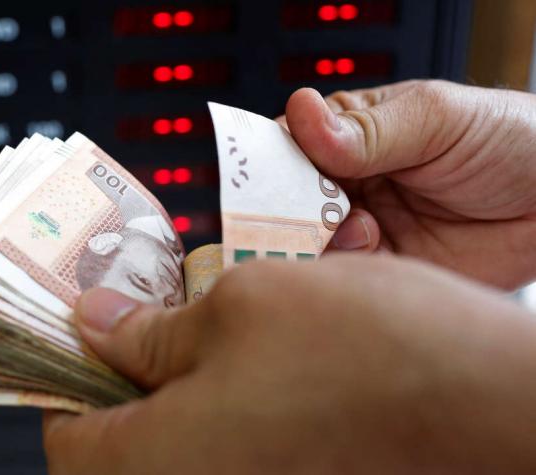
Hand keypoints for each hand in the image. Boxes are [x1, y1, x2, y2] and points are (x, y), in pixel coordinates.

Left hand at [43, 255, 535, 473]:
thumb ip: (149, 329)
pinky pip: (230, 455)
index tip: (84, 332)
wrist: (494, 409)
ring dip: (180, 390)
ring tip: (209, 329)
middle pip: (119, 445)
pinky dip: (227, 413)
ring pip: (179, 445)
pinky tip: (255, 364)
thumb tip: (95, 323)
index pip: (62, 435)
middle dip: (126, 379)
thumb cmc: (372, 358)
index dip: (68, 373)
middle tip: (145, 318)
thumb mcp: (240, 308)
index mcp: (150, 463)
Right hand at [282, 80, 535, 288]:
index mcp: (347, 135)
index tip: (275, 177)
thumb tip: (301, 113)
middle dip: (289, 209)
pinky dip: (345, 268)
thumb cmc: (511, 141)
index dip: (271, 163)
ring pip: (305, 243)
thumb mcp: (437, 119)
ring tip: (362, 227)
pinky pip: (340, 276)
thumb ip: (366, 129)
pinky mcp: (381, 271)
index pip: (286, 146)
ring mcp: (360, 228)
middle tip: (315, 208)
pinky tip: (376, 247)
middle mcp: (345, 183)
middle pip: (285, 201)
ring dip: (319, 239)